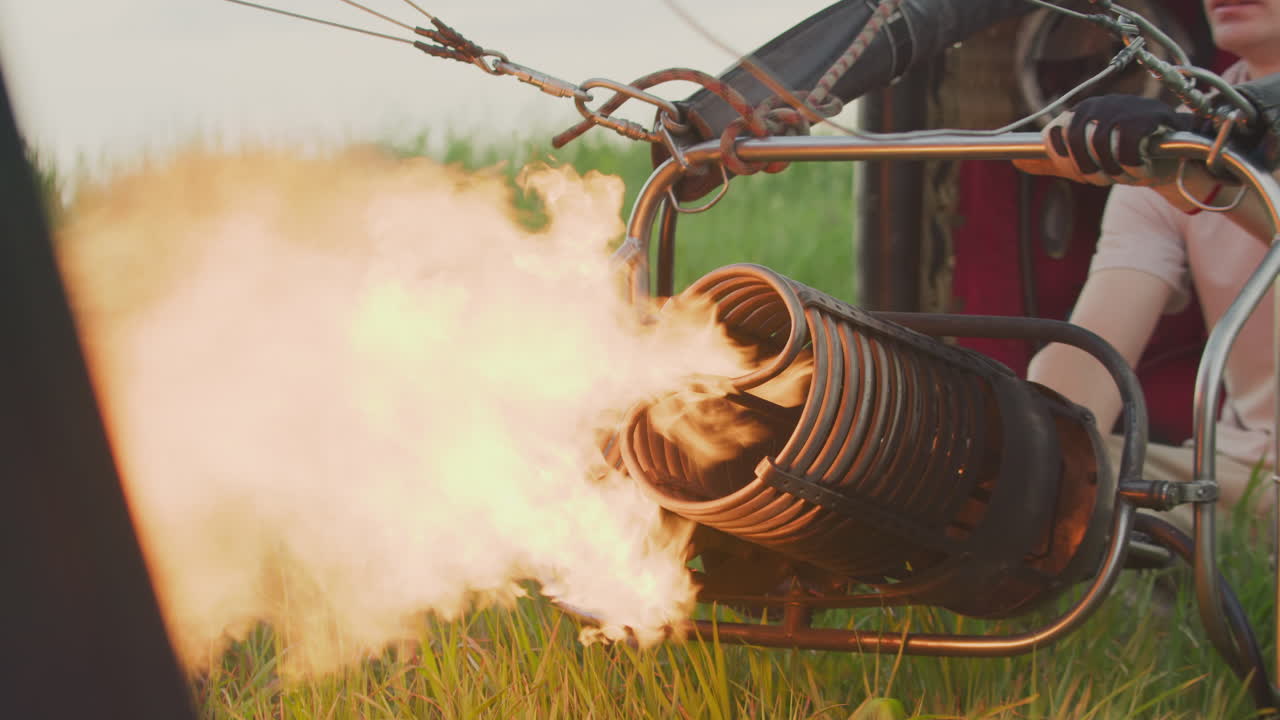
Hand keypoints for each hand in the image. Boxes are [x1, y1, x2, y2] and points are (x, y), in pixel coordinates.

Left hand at [1016, 95, 1192, 185]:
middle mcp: (1100, 105)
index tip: (1082, 172)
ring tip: (1125, 175)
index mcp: (1082, 113)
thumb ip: (1054, 161)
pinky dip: (1132, 166)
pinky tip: (1141, 169)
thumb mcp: (1085, 160)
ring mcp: (1124, 108)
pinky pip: (1128, 147)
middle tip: (1105, 178)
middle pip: (1075, 142)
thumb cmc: (1123, 156)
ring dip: (1112, 171)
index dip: (1065, 160)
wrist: (1173, 157)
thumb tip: (1015, 161)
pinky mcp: (1149, 117)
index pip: (1055, 134)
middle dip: (1088, 169)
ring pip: (1100, 146)